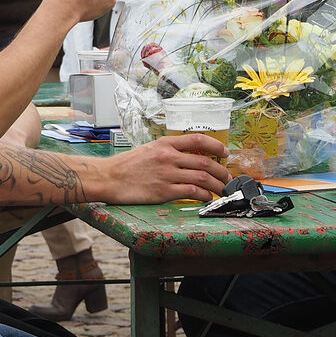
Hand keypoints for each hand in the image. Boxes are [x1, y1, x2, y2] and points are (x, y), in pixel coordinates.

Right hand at [100, 135, 230, 203]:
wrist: (108, 178)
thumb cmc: (126, 165)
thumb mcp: (148, 149)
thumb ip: (168, 150)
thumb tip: (187, 156)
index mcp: (165, 143)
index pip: (198, 139)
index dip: (216, 145)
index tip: (225, 152)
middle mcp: (168, 157)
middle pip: (206, 161)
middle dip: (222, 171)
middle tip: (227, 177)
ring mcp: (167, 174)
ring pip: (203, 177)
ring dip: (217, 185)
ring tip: (222, 189)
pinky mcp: (164, 191)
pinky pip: (193, 191)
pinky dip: (205, 195)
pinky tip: (208, 197)